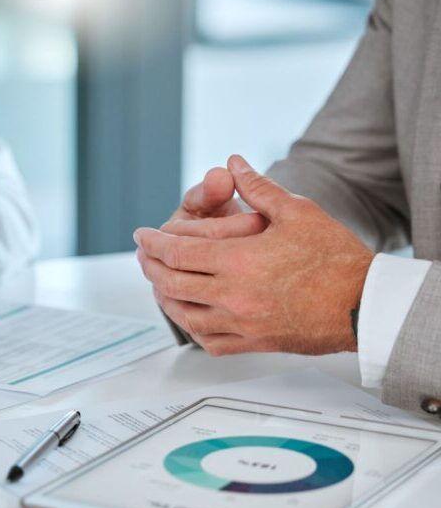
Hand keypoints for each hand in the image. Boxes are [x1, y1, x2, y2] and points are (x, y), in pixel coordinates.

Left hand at [135, 155, 374, 355]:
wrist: (365, 305)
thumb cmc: (335, 258)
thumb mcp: (297, 212)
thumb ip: (258, 187)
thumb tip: (234, 164)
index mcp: (239, 261)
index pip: (178, 251)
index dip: (153, 242)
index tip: (142, 235)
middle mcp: (233, 295)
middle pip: (171, 284)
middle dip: (150, 267)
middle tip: (143, 256)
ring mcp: (241, 323)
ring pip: (184, 314)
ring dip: (164, 297)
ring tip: (158, 283)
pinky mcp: (253, 343)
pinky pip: (209, 341)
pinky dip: (192, 328)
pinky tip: (189, 316)